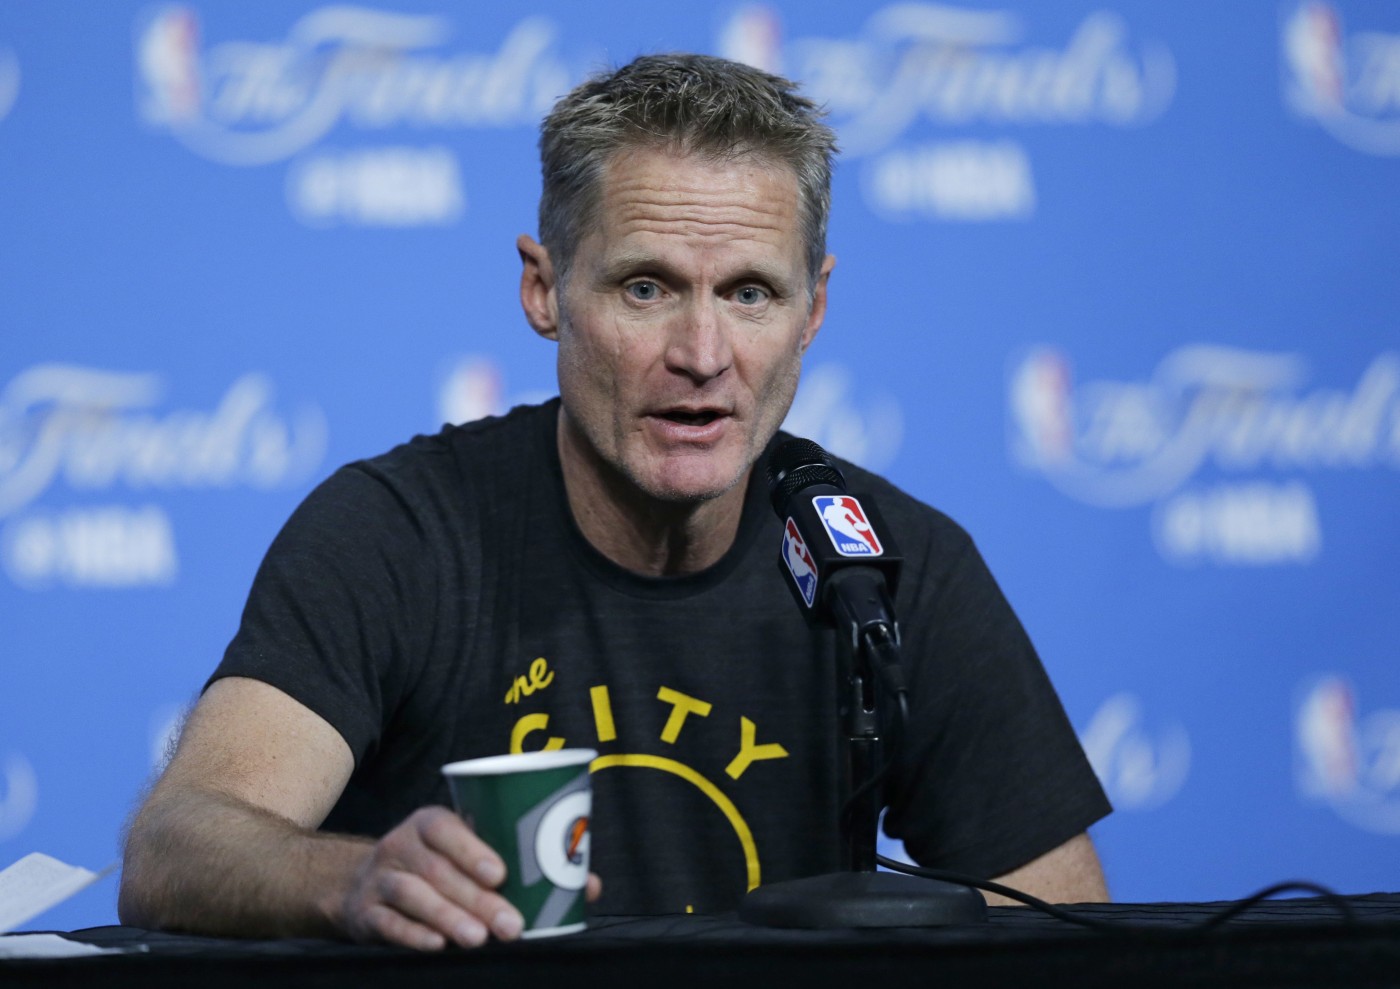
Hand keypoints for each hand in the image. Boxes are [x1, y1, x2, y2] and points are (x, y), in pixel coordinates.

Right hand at [338, 806, 601, 949]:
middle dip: (477, 900)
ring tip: (477, 939)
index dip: (472, 849)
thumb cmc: (441, 866)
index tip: (502, 874)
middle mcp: (401, 845)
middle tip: (511, 925)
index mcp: (431, 823)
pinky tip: (436, 946)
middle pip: (438, 871)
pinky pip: (387, 923)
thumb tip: (589, 885)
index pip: (447, 829)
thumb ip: (523, 864)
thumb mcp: (470, 853)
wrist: (367, 885)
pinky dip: (411, 935)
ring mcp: (380, 879)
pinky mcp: (365, 913)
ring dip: (447, 917)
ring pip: (412, 895)